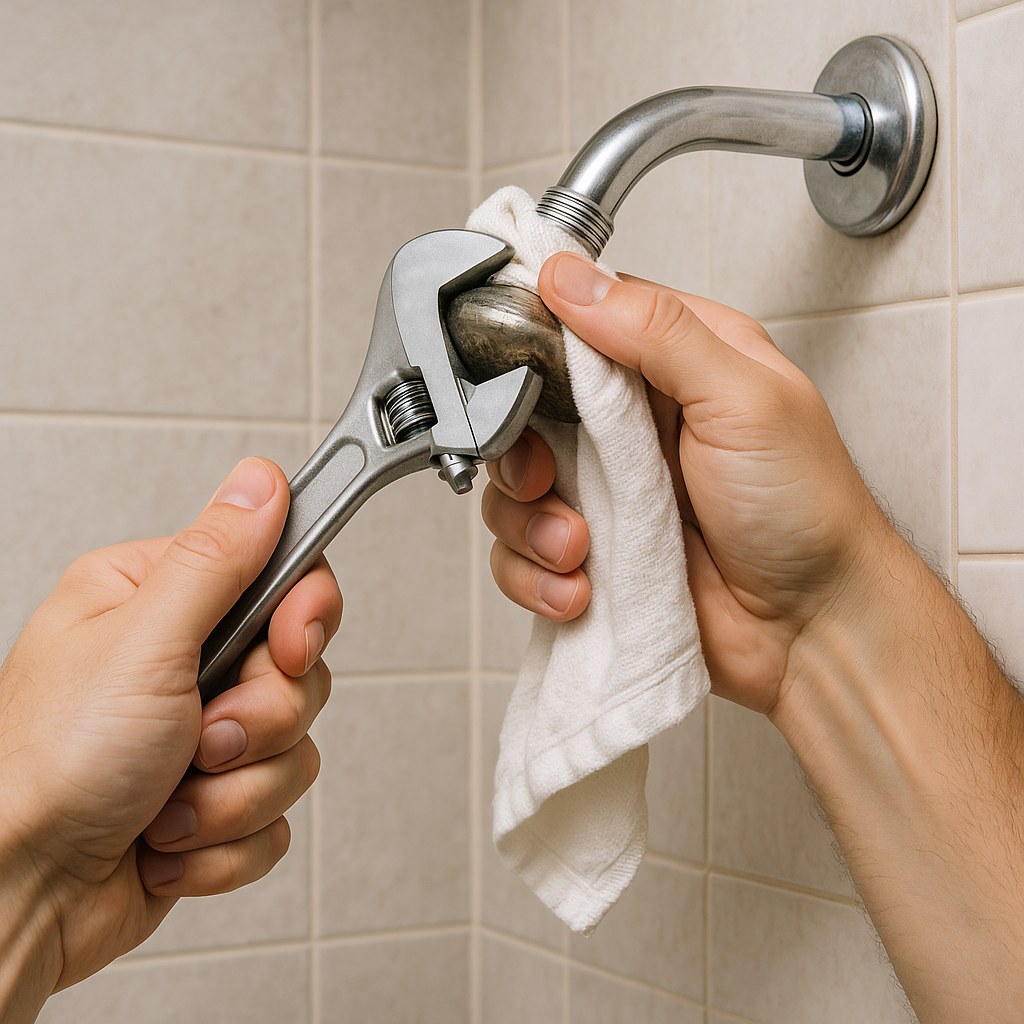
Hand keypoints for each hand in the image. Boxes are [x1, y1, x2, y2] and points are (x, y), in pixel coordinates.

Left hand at [0, 457, 340, 1001]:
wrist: (13, 898)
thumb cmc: (43, 769)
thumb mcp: (142, 643)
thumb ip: (216, 559)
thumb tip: (262, 482)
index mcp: (157, 601)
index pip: (282, 575)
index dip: (303, 616)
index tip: (287, 649)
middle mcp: (181, 662)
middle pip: (298, 671)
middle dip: (256, 722)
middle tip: (199, 739)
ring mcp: (198, 735)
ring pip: (293, 748)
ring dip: (232, 793)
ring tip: (166, 803)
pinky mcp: (212, 801)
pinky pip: (275, 815)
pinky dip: (223, 842)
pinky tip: (164, 843)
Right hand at [483, 252, 886, 715]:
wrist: (812, 630)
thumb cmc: (805, 510)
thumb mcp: (745, 399)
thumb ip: (658, 331)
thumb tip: (570, 277)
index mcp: (675, 361)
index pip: (579, 321)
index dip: (533, 343)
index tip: (513, 377)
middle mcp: (633, 422)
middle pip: (527, 410)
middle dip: (521, 453)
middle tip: (545, 480)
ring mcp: (608, 491)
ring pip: (514, 488)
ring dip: (531, 525)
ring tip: (580, 550)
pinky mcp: (593, 554)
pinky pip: (523, 556)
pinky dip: (536, 577)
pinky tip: (581, 589)